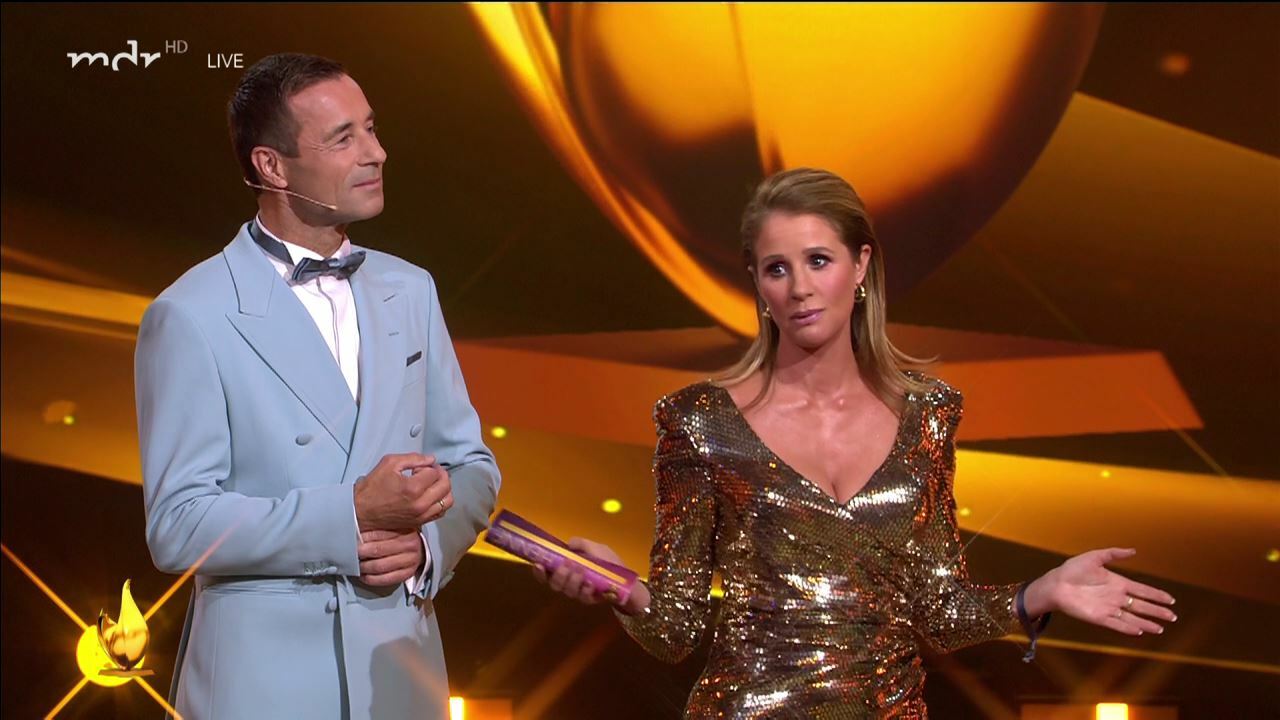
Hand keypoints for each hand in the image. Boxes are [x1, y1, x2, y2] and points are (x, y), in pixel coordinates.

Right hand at [353, 453, 452, 530]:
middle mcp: (420, 504)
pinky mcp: (420, 522)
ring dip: (444, 489)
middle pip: (445, 486)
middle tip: (430, 471)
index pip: (435, 473)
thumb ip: (413, 458)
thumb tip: (430, 459)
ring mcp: (421, 515)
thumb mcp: (389, 463)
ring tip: (433, 483)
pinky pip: (440, 512)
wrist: (361, 512)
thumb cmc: (372, 489)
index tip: (420, 467)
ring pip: (447, 500)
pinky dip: (441, 502)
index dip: (429, 466)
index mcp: (413, 488)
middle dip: (440, 475)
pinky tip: (432, 495)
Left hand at [357, 528, 425, 586]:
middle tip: (351, 554)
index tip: (351, 541)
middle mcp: (409, 545)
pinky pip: (385, 579)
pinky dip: (371, 579)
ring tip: (356, 565)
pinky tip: (364, 576)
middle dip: (360, 553)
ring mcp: (410, 561)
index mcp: (405, 531)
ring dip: (363, 567)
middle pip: (377, 550)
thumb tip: (356, 532)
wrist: (420, 551)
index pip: (377, 534)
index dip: (361, 539)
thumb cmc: (402, 539)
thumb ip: (378, 529)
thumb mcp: (394, 529)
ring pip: (379, 566)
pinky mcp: (407, 574)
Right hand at [529, 538, 649, 614]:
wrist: (627, 579)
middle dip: (559, 574)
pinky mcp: (589, 600)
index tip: (538, 564)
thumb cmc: (608, 562)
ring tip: (582, 571)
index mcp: (566, 569)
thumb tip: (568, 544)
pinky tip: (591, 583)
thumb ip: (581, 544)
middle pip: (554, 584)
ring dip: (572, 580)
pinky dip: (585, 589)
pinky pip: (582, 597)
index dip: (539, 571)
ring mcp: (578, 592)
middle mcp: (569, 582)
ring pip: (566, 591)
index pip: (546, 573)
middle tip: (567, 565)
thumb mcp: (595, 547)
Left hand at [1025, 548, 1176, 635]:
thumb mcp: (1094, 557)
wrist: (1056, 584)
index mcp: (1117, 583)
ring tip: (1161, 629)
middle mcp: (1116, 597)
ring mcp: (1108, 608)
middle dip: (1157, 611)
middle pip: (1141, 606)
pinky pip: (1117, 625)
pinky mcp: (1099, 618)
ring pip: (1133, 618)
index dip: (1156, 595)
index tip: (1171, 600)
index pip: (1142, 590)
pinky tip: (1141, 631)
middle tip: (1173, 617)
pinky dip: (1129, 628)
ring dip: (1147, 623)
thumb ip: (1113, 554)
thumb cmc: (1072, 570)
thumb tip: (1134, 550)